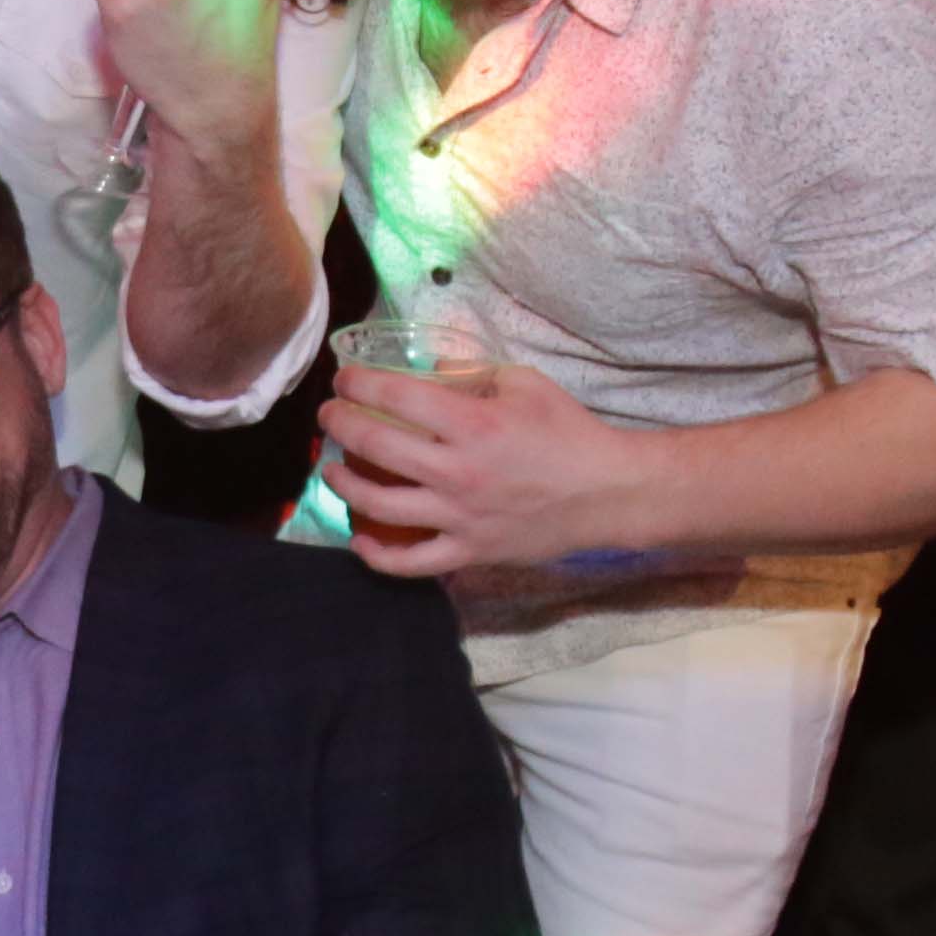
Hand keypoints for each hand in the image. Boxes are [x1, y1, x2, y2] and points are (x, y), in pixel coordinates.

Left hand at [315, 361, 637, 577]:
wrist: (605, 492)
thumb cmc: (567, 432)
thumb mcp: (523, 383)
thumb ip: (471, 375)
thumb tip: (427, 372)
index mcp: (472, 424)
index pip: (395, 397)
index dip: (358, 384)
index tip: (344, 379)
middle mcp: (458, 471)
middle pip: (375, 446)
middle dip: (340, 425)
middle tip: (329, 416)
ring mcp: (459, 517)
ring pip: (379, 506)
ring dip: (343, 485)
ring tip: (331, 470)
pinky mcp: (468, 552)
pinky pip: (410, 563)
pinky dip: (376, 555)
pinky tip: (359, 539)